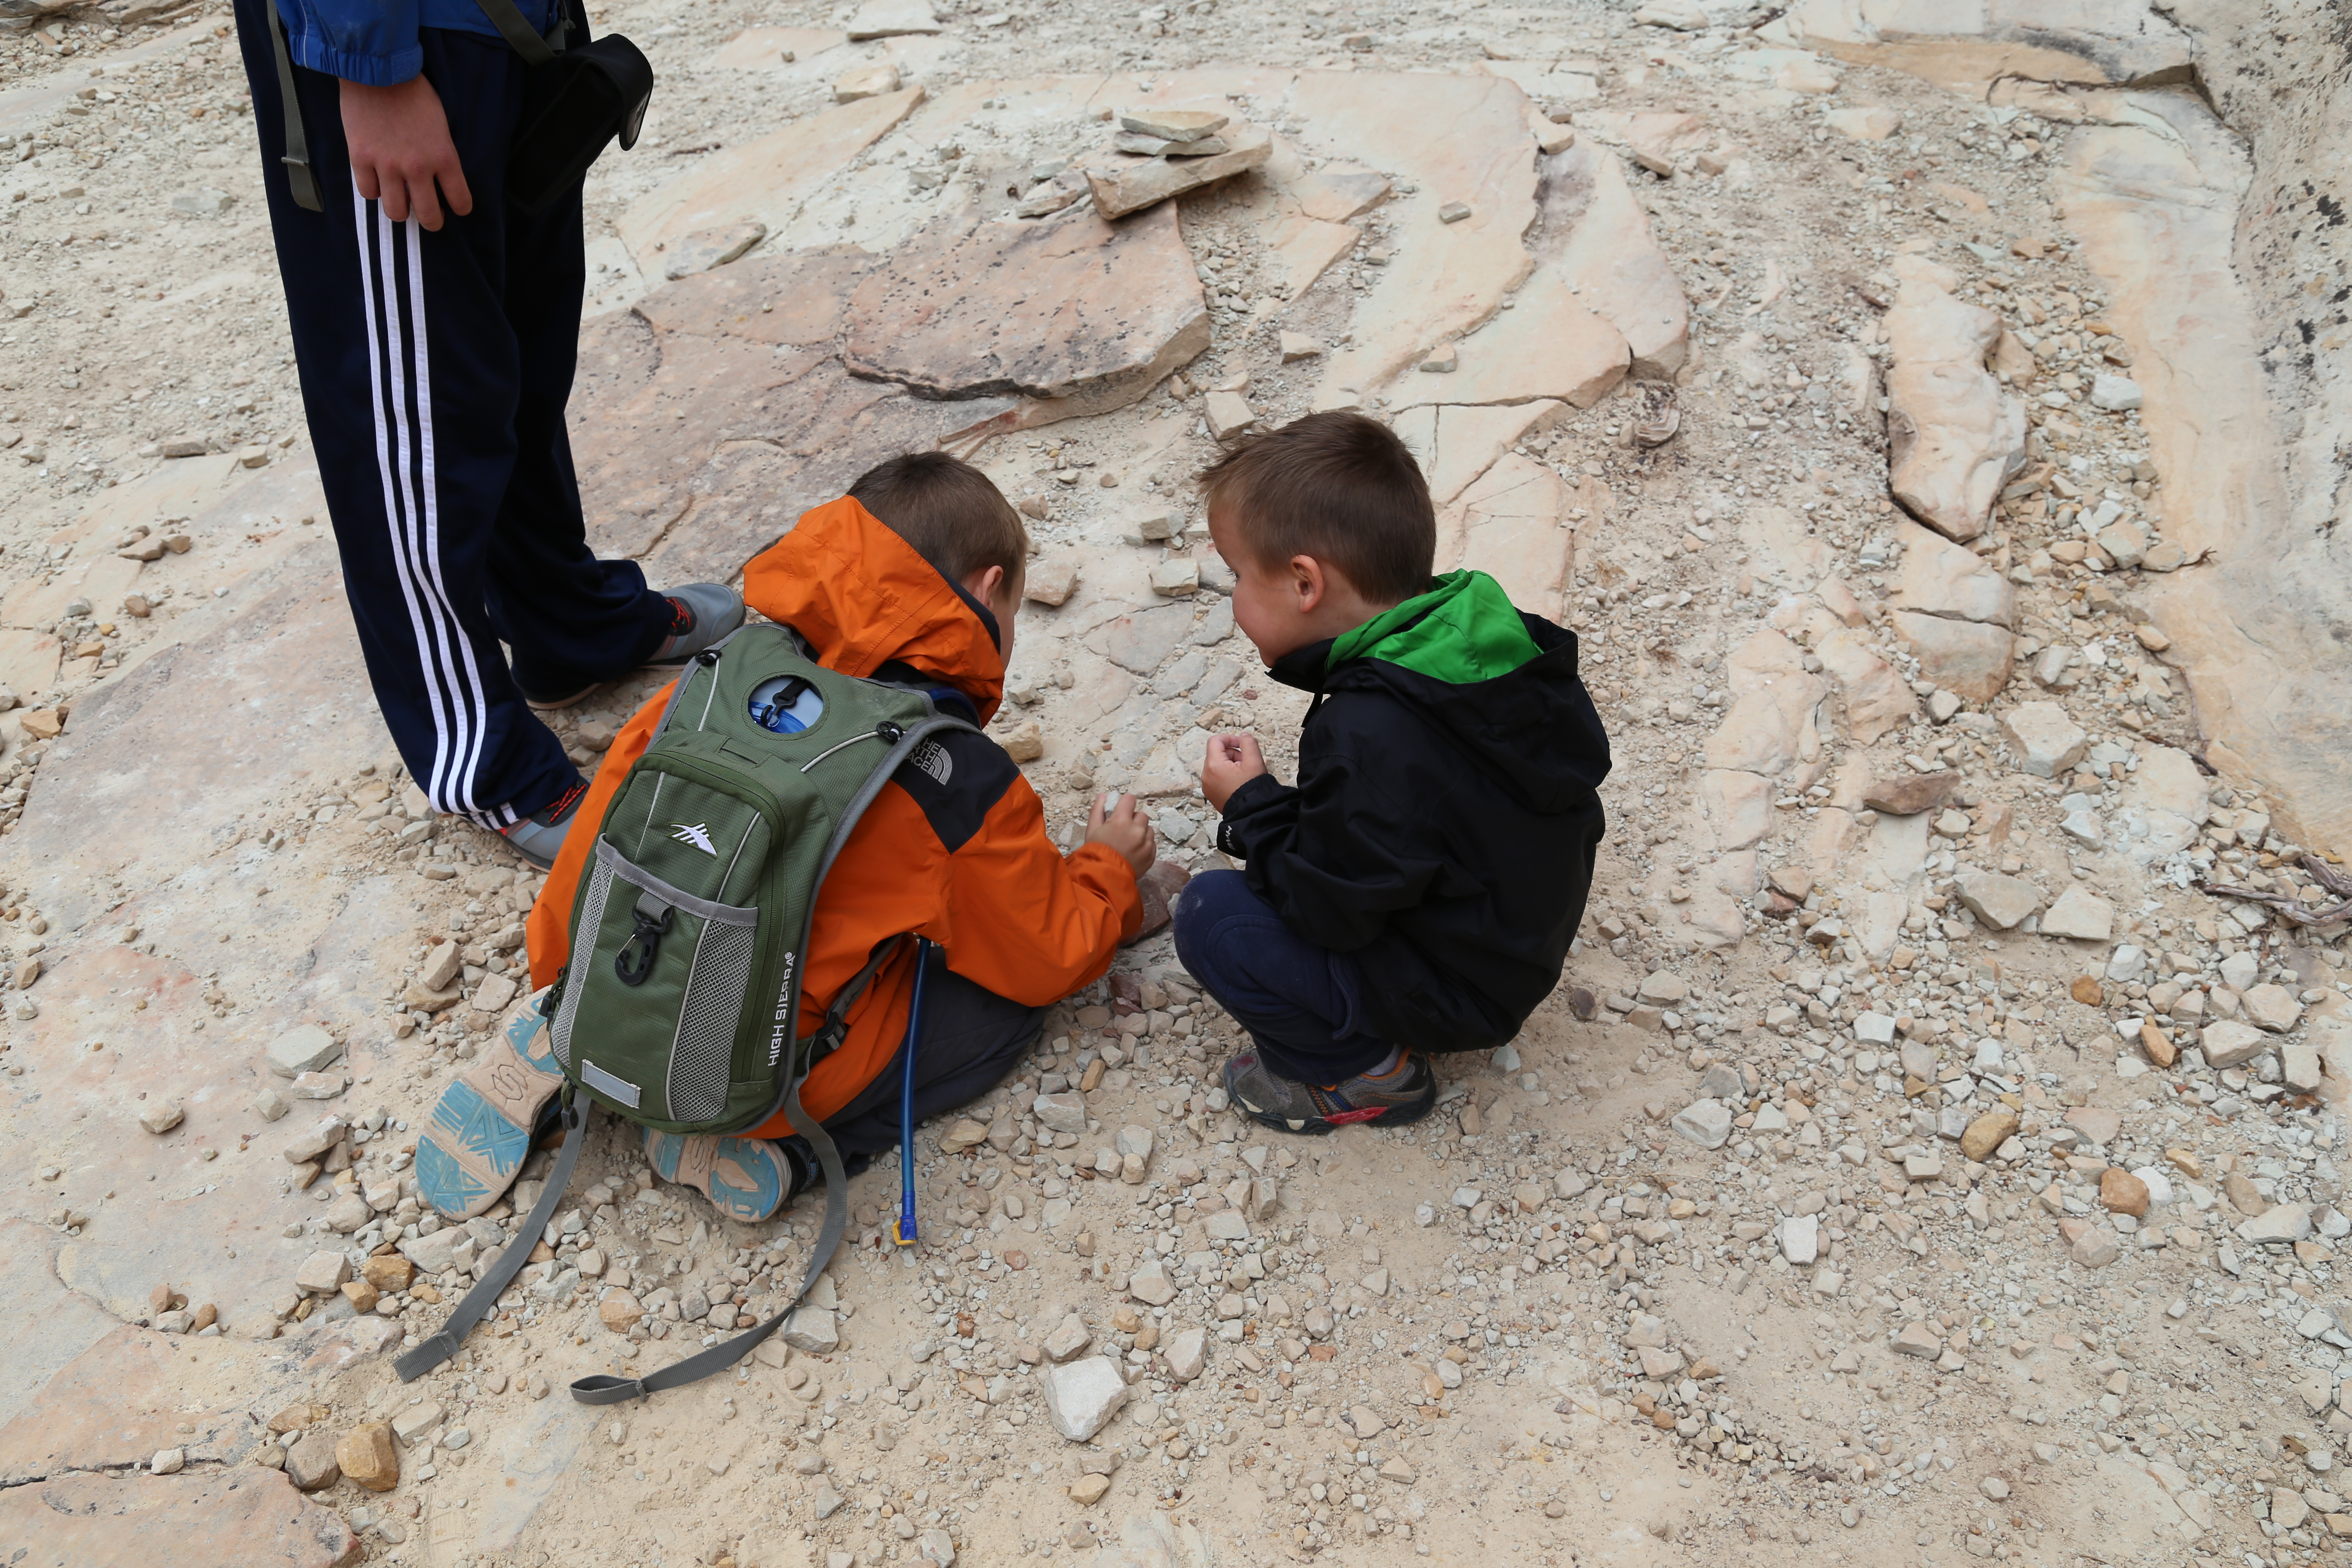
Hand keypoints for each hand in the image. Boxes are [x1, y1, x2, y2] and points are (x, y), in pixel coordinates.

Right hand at [341, 75, 471, 229]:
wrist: (378, 71)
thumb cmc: (413, 92)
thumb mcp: (441, 124)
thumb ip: (441, 154)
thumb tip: (437, 177)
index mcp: (443, 157)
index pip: (460, 200)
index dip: (460, 208)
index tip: (457, 207)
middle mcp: (417, 167)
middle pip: (429, 216)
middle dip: (433, 221)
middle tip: (430, 216)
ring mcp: (387, 165)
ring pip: (396, 212)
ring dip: (400, 210)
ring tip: (401, 201)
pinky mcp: (360, 158)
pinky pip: (368, 192)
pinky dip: (374, 190)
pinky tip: (378, 181)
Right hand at [1084, 791, 1156, 879]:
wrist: (1103, 878)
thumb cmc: (1095, 852)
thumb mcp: (1091, 830)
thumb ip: (1098, 810)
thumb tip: (1104, 796)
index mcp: (1121, 820)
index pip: (1130, 799)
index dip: (1125, 804)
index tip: (1121, 812)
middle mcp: (1137, 829)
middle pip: (1141, 815)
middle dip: (1133, 820)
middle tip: (1122, 831)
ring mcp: (1146, 843)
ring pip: (1149, 829)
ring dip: (1141, 832)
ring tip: (1129, 843)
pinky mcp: (1152, 855)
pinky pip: (1152, 843)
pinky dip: (1145, 845)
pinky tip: (1134, 852)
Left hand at [1201, 733, 1266, 812]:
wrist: (1251, 813)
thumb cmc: (1252, 789)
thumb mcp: (1255, 761)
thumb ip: (1249, 743)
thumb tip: (1243, 736)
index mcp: (1213, 765)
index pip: (1215, 741)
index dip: (1230, 738)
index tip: (1242, 745)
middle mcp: (1206, 775)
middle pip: (1217, 753)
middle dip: (1233, 754)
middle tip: (1247, 763)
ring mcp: (1207, 786)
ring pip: (1217, 765)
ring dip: (1231, 764)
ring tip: (1244, 774)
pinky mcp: (1210, 793)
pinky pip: (1216, 777)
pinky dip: (1226, 775)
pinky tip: (1238, 782)